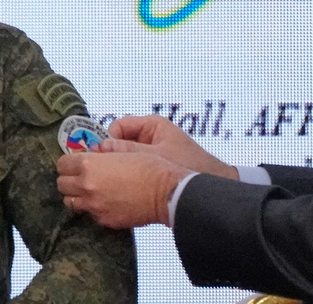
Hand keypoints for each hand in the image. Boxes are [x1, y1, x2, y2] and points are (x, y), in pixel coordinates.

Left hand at [56, 151, 189, 228]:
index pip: (62, 164)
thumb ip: (104, 154)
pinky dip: (92, 208)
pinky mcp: (104, 220)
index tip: (76, 162)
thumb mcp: (125, 151)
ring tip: (90, 192)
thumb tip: (94, 153)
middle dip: (69, 179)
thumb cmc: (150, 166)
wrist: (166, 192)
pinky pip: (89, 214)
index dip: (68, 162)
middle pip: (61, 184)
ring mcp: (94, 205)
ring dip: (77, 196)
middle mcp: (86, 186)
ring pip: (70, 202)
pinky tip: (104, 202)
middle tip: (81, 177)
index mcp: (89, 164)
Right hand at [100, 115, 237, 179]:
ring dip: (122, 168)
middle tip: (108, 172)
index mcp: (151, 125)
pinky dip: (130, 176)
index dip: (108, 142)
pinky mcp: (155, 165)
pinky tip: (129, 188)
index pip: (118, 127)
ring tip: (120, 182)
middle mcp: (150, 134)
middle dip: (113, 156)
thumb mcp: (154, 157)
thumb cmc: (189, 166)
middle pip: (119, 142)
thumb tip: (99, 149)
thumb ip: (126, 151)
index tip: (103, 159)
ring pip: (125, 157)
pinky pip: (134, 167)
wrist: (213, 188)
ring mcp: (152, 150)